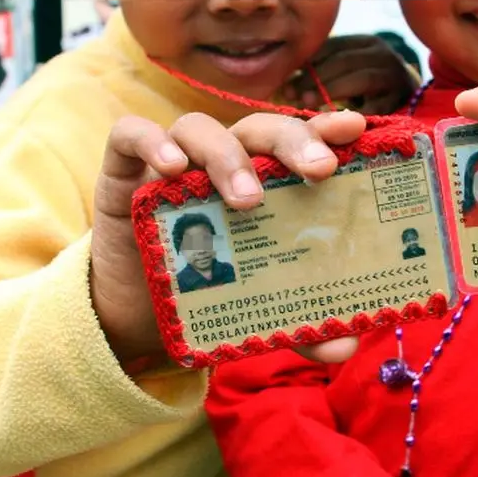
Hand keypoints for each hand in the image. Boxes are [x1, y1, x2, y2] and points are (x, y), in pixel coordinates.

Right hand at [91, 110, 366, 365]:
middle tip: (319, 171)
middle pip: (257, 129)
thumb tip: (344, 349)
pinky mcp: (123, 170)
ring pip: (198, 128)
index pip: (296, 140)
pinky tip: (172, 166)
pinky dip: (151, 140)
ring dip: (227, 155)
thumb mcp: (256, 309)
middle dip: (292, 141)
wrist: (135, 312)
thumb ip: (299, 324)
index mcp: (261, 180)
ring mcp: (171, 161)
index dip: (323, 127)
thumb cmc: (204, 292)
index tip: (354, 128)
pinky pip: (130, 136)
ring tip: (247, 199)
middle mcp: (221, 161)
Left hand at [283, 34, 417, 114]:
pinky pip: (378, 106)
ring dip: (331, 91)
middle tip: (292, 93)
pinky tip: (333, 123)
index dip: (308, 61)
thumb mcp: (345, 75)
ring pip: (362, 78)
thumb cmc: (365, 91)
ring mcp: (395, 77)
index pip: (333, 45)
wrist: (406, 104)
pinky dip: (354, 115)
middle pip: (345, 60)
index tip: (287, 78)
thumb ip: (321, 74)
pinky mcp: (402, 101)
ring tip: (307, 104)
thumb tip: (286, 84)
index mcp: (365, 43)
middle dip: (316, 77)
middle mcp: (383, 55)